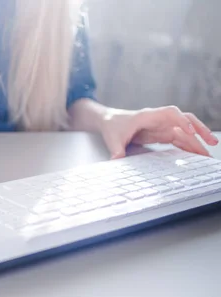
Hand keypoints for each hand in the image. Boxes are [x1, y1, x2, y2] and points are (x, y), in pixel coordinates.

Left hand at [100, 106, 218, 158]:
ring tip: (207, 155)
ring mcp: (162, 127)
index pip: (171, 113)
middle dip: (200, 130)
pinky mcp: (162, 135)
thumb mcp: (112, 138)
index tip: (191, 131)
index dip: (183, 121)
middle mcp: (160, 120)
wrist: (109, 121)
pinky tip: (196, 156)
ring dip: (197, 141)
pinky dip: (188, 147)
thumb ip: (116, 148)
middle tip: (212, 143)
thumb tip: (116, 159)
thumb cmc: (112, 125)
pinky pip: (179, 139)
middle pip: (185, 120)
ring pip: (185, 131)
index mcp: (149, 116)